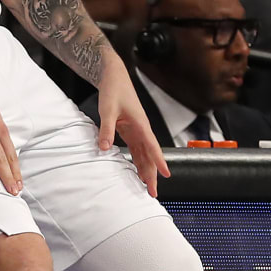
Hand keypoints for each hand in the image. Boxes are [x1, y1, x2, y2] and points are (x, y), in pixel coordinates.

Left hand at [95, 59, 168, 196]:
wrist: (114, 77)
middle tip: (153, 193)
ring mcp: (137, 131)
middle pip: (150, 155)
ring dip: (146, 171)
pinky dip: (139, 162)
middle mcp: (142, 129)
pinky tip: (138, 173)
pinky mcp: (131, 131)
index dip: (159, 161)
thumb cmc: (113, 91)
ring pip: (145, 155)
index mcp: (141, 124)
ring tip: (147, 188)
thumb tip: (104, 148)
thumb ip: (106, 130)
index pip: (152, 146)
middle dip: (152, 174)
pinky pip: (137, 150)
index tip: (166, 174)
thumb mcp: (107, 110)